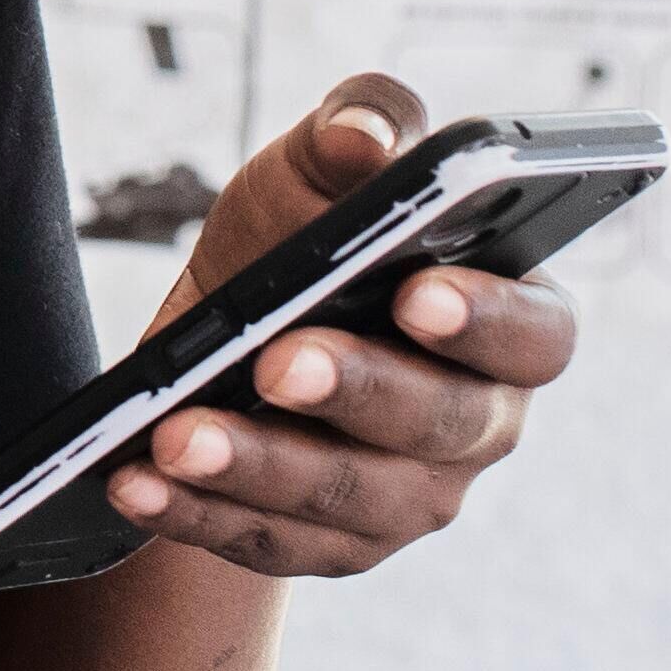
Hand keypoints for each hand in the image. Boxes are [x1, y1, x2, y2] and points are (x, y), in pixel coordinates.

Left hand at [105, 71, 578, 579]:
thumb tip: (370, 137)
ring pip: (346, 495)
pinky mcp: (332, 546)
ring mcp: (412, 497)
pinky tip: (134, 483)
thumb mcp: (317, 166)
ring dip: (256, 465)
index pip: (537, 334)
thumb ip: (362, 124)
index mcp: (511, 324)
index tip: (415, 296)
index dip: (486, 320)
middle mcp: (479, 423)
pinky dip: (196, 514)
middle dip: (354, 391)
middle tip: (275, 362)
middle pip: (437, 422)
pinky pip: (268, 540)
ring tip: (175, 434)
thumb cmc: (297, 238)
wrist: (221, 332)